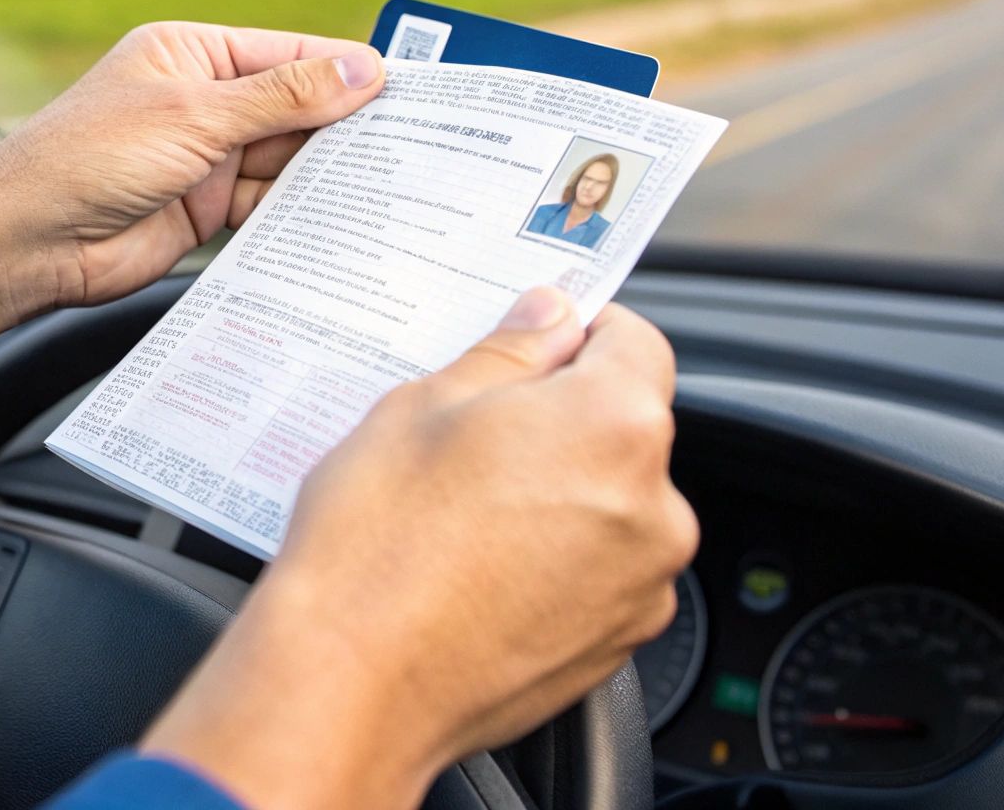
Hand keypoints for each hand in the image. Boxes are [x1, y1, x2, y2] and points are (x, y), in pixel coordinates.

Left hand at [0, 22, 384, 307]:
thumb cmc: (89, 159)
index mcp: (191, 53)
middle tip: (415, 141)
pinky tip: (345, 219)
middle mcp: (201, 101)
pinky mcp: (205, 212)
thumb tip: (361, 74)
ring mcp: (204, 159)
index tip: (407, 88)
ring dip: (328, 175)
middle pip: (294, 109)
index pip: (288, 54)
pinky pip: (269, 208)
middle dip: (345, 127)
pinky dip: (302, 215)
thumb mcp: (194, 116)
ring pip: (286, 162)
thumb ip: (282, 99)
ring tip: (392, 184)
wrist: (27, 243)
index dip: (346, 71)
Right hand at [142, 290, 696, 808]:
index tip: (538, 342)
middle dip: (562, 421)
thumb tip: (549, 317)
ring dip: (559, 493)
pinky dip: (554, 560)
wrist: (349, 685)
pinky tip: (478, 566)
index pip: (636, 341)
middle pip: (624, 429)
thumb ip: (508, 353)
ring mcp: (641, 587)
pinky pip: (597, 573)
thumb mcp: (421, 407)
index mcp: (615, 425)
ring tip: (464, 513)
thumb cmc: (375, 545)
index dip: (583, 332)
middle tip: (471, 436)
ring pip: (611, 504)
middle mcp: (655, 508)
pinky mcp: (615, 647)